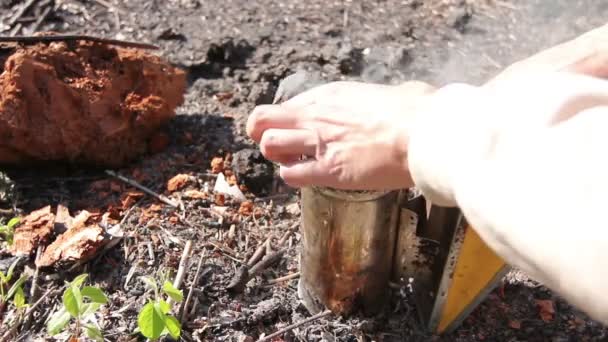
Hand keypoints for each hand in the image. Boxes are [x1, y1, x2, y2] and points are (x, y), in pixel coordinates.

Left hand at [246, 81, 434, 189]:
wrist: (426, 133)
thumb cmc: (417, 111)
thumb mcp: (390, 92)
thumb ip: (384, 97)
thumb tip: (406, 95)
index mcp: (329, 95)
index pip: (285, 105)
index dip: (284, 121)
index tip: (295, 131)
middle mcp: (316, 115)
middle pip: (261, 120)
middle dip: (262, 135)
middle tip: (279, 147)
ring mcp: (319, 143)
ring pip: (268, 146)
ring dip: (277, 157)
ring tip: (295, 163)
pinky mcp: (328, 171)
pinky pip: (290, 175)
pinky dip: (293, 178)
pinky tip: (309, 177)